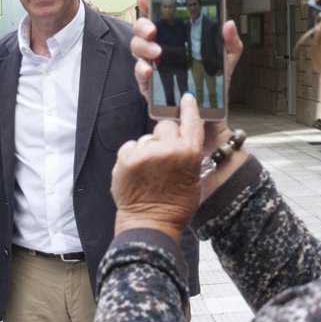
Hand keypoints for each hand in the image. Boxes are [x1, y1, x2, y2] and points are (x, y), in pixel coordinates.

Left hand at [111, 94, 203, 239]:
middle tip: (162, 157)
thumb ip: (188, 155)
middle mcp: (168, 149)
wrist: (150, 223)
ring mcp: (145, 152)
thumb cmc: (175, 206)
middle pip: (165, 126)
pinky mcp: (126, 158)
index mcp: (189, 153)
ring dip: (147, 149)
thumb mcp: (194, 179)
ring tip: (148, 172)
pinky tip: (137, 172)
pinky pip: (130, 147)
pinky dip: (132, 156)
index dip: (188, 108)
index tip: (186, 98)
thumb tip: (182, 141)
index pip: (191, 121)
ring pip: (146, 138)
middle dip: (164, 137)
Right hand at [131, 0, 243, 147]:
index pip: (160, 17)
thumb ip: (229, 42)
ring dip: (143, 47)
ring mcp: (153, 67)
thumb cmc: (214, 86)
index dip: (150, 5)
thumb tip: (228, 24)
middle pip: (142, 30)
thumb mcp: (226, 61)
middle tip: (154, 29)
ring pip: (137, 49)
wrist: (209, 117)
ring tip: (157, 52)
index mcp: (176, 40)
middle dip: (143, 25)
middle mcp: (161, 50)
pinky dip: (141, 70)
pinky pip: (139, 75)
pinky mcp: (149, 86)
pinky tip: (148, 70)